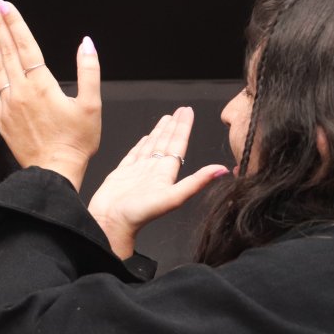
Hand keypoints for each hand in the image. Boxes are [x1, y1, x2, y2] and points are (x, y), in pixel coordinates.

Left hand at [0, 0, 100, 188]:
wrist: (53, 171)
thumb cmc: (75, 141)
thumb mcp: (91, 105)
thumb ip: (89, 71)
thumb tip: (86, 43)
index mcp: (42, 85)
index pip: (25, 45)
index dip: (14, 23)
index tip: (4, 5)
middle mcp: (20, 90)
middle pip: (7, 50)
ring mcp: (8, 103)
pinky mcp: (1, 117)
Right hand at [87, 107, 228, 257]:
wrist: (111, 223)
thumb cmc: (138, 215)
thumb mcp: (172, 197)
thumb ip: (196, 182)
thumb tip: (222, 170)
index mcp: (166, 173)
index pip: (178, 145)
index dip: (184, 128)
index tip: (188, 112)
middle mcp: (154, 170)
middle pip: (167, 142)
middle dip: (174, 125)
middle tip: (181, 110)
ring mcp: (138, 172)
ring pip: (152, 146)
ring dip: (159, 132)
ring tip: (166, 118)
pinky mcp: (123, 174)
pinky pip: (134, 154)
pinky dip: (141, 145)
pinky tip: (145, 138)